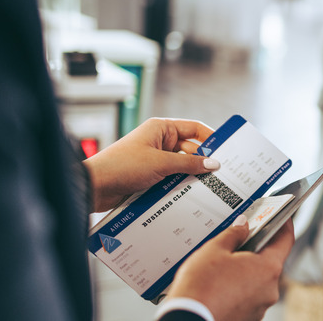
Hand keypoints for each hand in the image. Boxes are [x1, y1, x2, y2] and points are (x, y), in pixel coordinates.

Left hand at [84, 118, 219, 211]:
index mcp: (161, 128)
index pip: (194, 128)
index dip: (211, 137)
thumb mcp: (161, 163)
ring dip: (191, 176)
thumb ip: (189, 164)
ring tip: (210, 187)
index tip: (227, 149)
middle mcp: (159, 141)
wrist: (95, 186)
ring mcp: (155, 159)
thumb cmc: (122, 166)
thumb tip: (213, 164)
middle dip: (203, 161)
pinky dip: (180, 185)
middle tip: (222, 174)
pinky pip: (172, 178)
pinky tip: (192, 195)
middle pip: (190, 149)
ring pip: (182, 166)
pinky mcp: (150, 175)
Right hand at [168, 216, 295, 320]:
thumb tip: (242, 226)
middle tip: (242, 239)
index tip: (281, 217)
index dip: (284, 225)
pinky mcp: (249, 317)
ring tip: (224, 264)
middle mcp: (270, 289)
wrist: (187, 320)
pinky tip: (221, 283)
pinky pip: (248, 296)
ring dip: (246, 271)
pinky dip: (239, 288)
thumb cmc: (201, 288)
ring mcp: (260, 306)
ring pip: (258, 281)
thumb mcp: (214, 250)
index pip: (286, 240)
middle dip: (257, 249)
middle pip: (270, 261)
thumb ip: (233, 234)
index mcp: (268, 268)